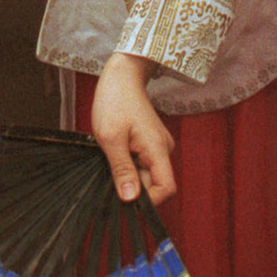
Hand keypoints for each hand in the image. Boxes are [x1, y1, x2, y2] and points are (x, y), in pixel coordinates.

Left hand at [90, 53, 175, 205]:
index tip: (123, 197)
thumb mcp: (111, 138)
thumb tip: (130, 199)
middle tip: (110, 169)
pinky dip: (127, 163)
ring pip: (145, 174)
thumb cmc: (115, 101)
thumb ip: (122, 170)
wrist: (121, 76)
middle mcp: (163, 149)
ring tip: (112, 154)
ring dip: (127, 172)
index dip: (148, 200)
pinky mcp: (149, 144)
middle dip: (132, 184)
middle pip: (154, 184)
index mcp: (158, 148)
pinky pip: (141, 164)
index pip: (166, 188)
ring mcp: (157, 146)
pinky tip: (116, 150)